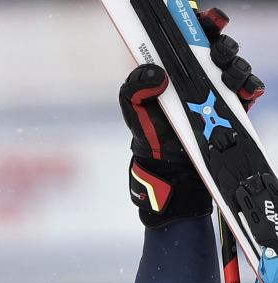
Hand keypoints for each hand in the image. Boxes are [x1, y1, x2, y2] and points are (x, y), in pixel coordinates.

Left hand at [118, 7, 263, 227]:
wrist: (169, 166)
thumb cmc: (149, 130)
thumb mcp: (132, 108)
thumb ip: (134, 87)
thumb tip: (155, 73)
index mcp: (173, 65)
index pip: (187, 36)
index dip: (196, 22)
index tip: (201, 17)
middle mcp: (198, 71)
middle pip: (217, 44)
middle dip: (220, 41)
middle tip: (216, 49)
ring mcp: (218, 86)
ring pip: (235, 63)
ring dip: (234, 64)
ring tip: (227, 75)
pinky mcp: (234, 103)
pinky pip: (249, 88)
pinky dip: (250, 86)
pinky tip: (245, 91)